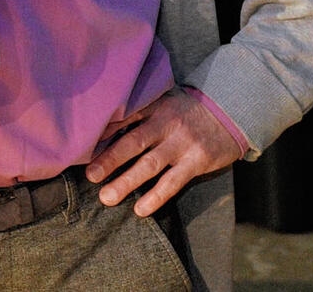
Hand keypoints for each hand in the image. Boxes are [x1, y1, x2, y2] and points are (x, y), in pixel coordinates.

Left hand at [84, 87, 241, 215]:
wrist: (230, 113)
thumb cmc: (187, 111)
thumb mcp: (164, 101)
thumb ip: (138, 111)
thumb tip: (104, 125)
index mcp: (155, 107)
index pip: (124, 118)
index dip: (103, 131)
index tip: (82, 145)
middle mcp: (166, 124)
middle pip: (133, 142)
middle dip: (110, 160)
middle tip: (89, 175)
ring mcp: (182, 144)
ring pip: (150, 165)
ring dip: (127, 182)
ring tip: (106, 197)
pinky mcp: (197, 162)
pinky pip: (173, 183)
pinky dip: (156, 197)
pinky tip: (141, 210)